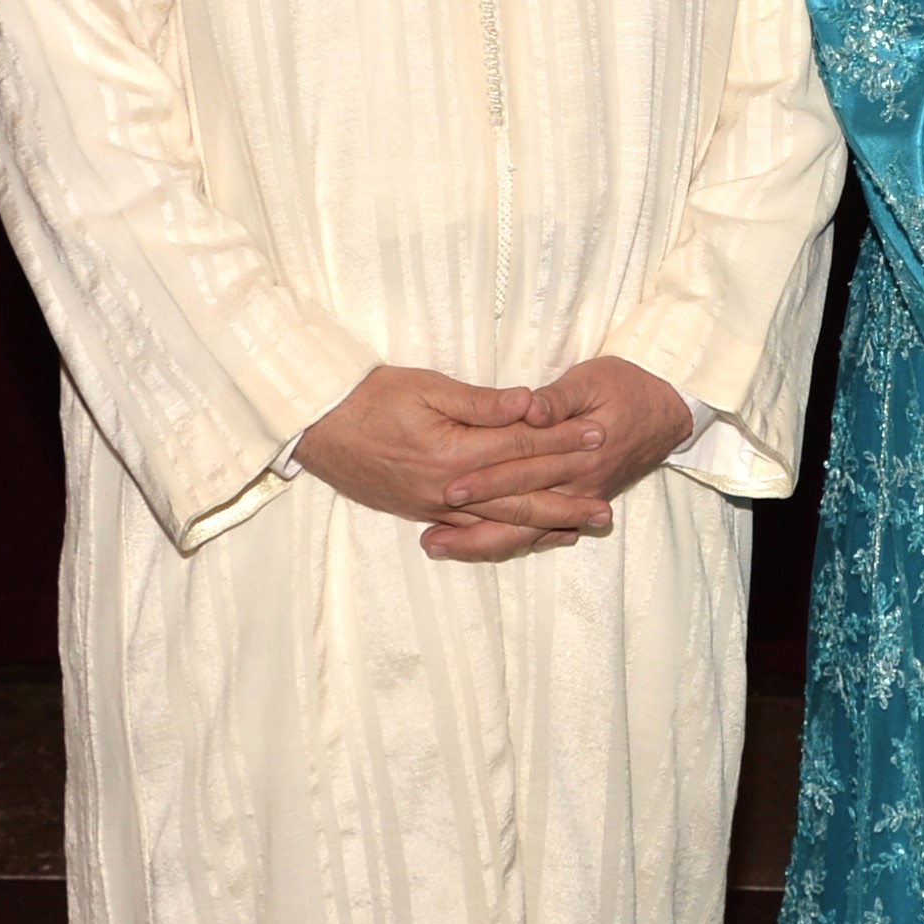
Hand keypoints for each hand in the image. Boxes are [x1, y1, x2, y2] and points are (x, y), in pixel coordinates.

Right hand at [292, 366, 581, 523]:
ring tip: (581, 529)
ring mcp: (434, 507)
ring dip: (543, 526)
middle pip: (520, 497)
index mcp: (453, 453)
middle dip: (566, 501)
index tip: (600, 434)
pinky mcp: (422, 512)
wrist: (317, 426)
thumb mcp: (426, 387)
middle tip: (606, 507)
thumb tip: (529, 404)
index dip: (564, 441)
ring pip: (500, 522)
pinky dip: (506, 535)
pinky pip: (474, 532)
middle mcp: (448, 490)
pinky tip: (529, 537)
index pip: (522, 449)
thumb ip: (481, 402)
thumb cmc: (370, 397)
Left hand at [419, 356, 695, 562]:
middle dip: (473, 529)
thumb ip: (557, 398)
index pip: (523, 473)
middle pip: (520, 516)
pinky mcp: (582, 502)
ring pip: (529, 534)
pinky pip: (546, 533)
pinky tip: (485, 547)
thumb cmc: (629, 387)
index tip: (449, 491)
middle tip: (430, 539)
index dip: (486, 483)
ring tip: (442, 549)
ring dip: (485, 544)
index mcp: (578, 454)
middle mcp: (579, 486)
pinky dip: (515, 543)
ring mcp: (581, 499)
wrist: (670, 411)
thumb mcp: (593, 379)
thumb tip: (526, 410)